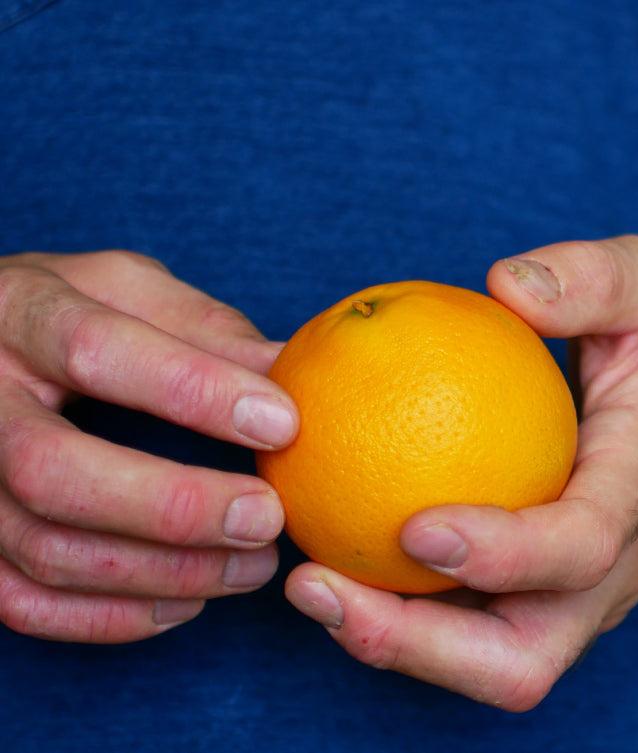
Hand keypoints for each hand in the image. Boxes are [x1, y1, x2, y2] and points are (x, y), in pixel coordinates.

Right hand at [0, 251, 298, 642]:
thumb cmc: (66, 311)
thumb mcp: (126, 289)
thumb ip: (202, 328)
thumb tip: (293, 371)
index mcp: (21, 314)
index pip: (97, 351)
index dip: (194, 389)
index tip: (283, 423)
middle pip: (53, 472)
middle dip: (172, 506)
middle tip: (267, 518)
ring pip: (43, 550)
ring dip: (162, 572)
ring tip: (252, 566)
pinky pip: (22, 602)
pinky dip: (110, 617)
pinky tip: (187, 601)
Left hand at [285, 236, 637, 709]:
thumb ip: (595, 276)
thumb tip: (508, 284)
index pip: (583, 545)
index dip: (506, 553)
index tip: (416, 527)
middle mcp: (609, 572)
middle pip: (522, 660)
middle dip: (417, 647)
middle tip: (318, 587)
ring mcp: (571, 600)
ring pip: (481, 664)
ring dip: (387, 641)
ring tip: (303, 581)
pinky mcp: (535, 602)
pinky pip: (462, 626)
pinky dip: (392, 609)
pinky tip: (326, 552)